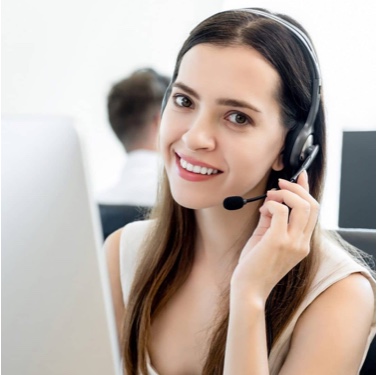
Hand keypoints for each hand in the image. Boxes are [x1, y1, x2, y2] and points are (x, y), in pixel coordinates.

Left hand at [231, 171, 319, 301]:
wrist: (248, 289)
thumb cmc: (254, 265)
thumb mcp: (265, 238)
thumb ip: (271, 219)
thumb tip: (271, 200)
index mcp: (301, 243)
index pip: (313, 211)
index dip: (307, 190)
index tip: (301, 176)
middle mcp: (301, 243)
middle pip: (312, 205)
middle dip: (296, 188)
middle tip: (279, 185)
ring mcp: (292, 243)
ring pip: (301, 205)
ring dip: (285, 194)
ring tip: (270, 196)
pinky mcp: (278, 241)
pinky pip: (280, 211)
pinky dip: (271, 204)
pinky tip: (262, 209)